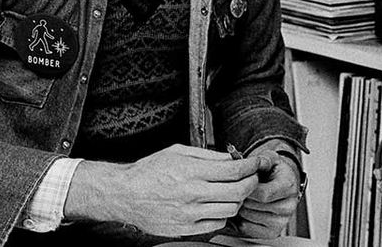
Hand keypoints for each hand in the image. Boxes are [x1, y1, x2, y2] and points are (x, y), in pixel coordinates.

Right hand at [64, 143, 269, 236]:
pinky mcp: (185, 228)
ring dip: (238, 200)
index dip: (251, 166)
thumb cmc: (149, 170)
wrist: (125, 194)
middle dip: (251, 183)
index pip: (234, 170)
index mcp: (192, 172)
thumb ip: (208, 155)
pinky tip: (218, 204)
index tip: (256, 163)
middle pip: (238, 192)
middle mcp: (192, 194)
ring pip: (230, 210)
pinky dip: (223, 214)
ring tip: (236, 191)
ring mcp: (189, 214)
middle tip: (252, 177)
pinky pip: (216, 223)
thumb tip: (232, 157)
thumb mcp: (179, 152)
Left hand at [232, 145, 302, 237]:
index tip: (243, 181)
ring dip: (241, 207)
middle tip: (243, 189)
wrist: (281, 184)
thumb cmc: (274, 172)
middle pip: (253, 207)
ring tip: (246, 198)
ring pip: (248, 217)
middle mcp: (288, 207)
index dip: (248, 188)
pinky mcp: (272, 233)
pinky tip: (248, 209)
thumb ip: (264, 158)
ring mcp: (281, 222)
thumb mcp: (270, 159)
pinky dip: (242, 219)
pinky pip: (247, 228)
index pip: (263, 194)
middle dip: (243, 197)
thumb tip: (257, 162)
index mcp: (288, 187)